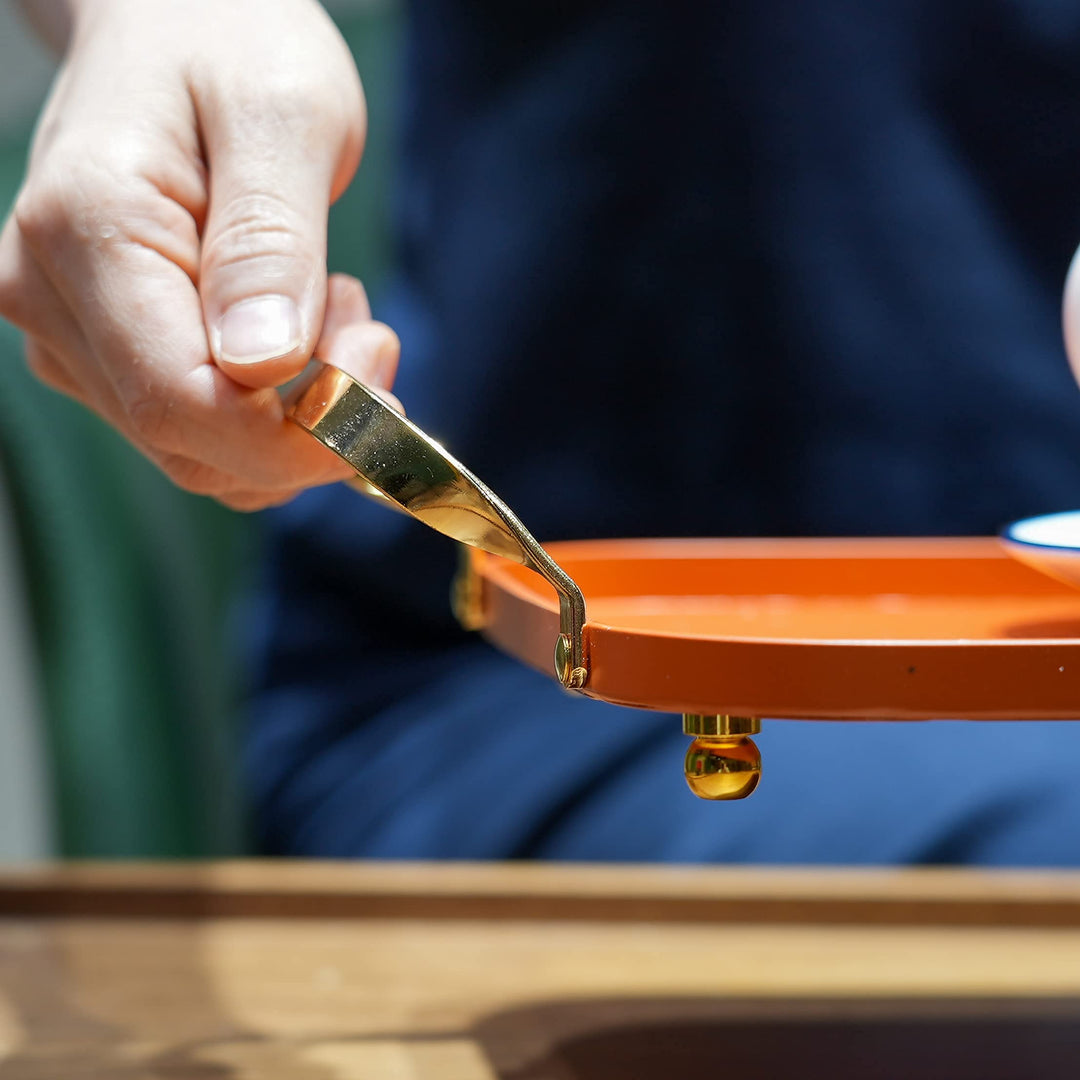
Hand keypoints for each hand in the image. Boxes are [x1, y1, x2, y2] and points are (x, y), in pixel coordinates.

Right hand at [0, 0, 398, 509]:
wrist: (176, 22)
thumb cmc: (231, 41)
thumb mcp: (282, 115)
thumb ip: (271, 242)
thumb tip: (265, 363)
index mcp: (85, 231)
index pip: (182, 401)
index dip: (294, 437)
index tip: (384, 399)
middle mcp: (52, 297)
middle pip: (192, 442)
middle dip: (308, 421)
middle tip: (370, 328)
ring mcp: (70, 333)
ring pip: (201, 452)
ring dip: (296, 414)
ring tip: (332, 302)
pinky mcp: (104, 351)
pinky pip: (201, 430)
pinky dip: (272, 410)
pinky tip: (298, 326)